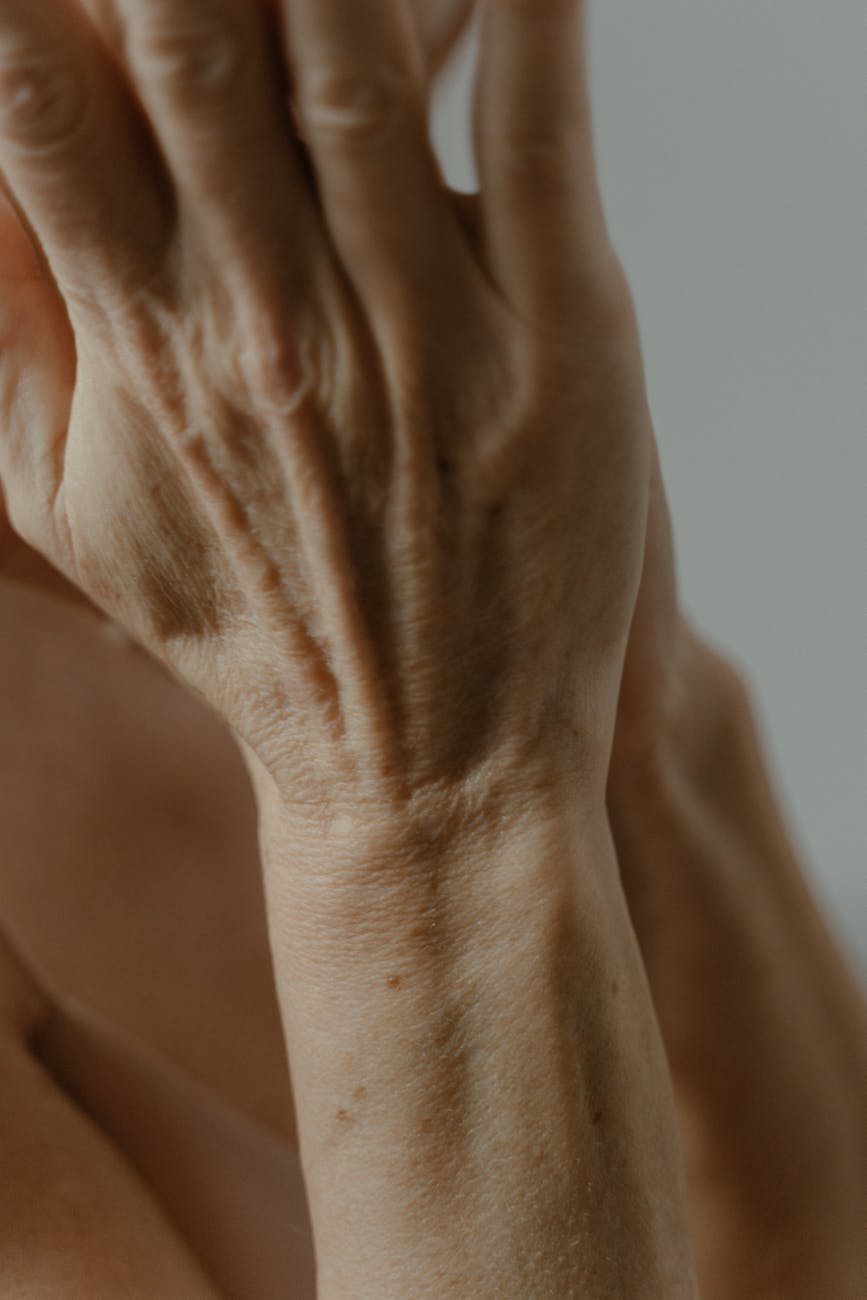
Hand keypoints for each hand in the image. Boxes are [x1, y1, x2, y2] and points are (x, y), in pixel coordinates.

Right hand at [0, 0, 648, 822]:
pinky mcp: (558, 343)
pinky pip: (541, 134)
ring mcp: (419, 325)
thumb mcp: (77, 514)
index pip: (36, 93)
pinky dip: (531, 7)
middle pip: (192, 31)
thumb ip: (6, 340)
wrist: (425, 765)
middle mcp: (267, 316)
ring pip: (354, 55)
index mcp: (142, 341)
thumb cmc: (254, 634)